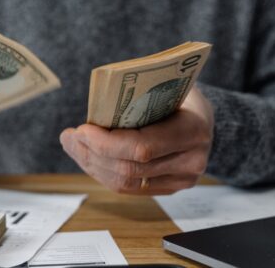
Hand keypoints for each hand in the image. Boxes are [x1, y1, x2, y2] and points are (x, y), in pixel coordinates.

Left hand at [60, 86, 213, 194]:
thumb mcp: (165, 85)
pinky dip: (103, 173)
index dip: (105, 143)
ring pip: (125, 183)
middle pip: (129, 169)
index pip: (142, 148)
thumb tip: (95, 105)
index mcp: (192, 130)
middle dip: (91, 153)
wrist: (205, 119)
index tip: (81, 129)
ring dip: (92, 165)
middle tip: (68, 137)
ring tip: (72, 145)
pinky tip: (88, 157)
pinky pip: (129, 188)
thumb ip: (137, 96)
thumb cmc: (180, 95)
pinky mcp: (169, 188)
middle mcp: (190, 161)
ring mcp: (181, 180)